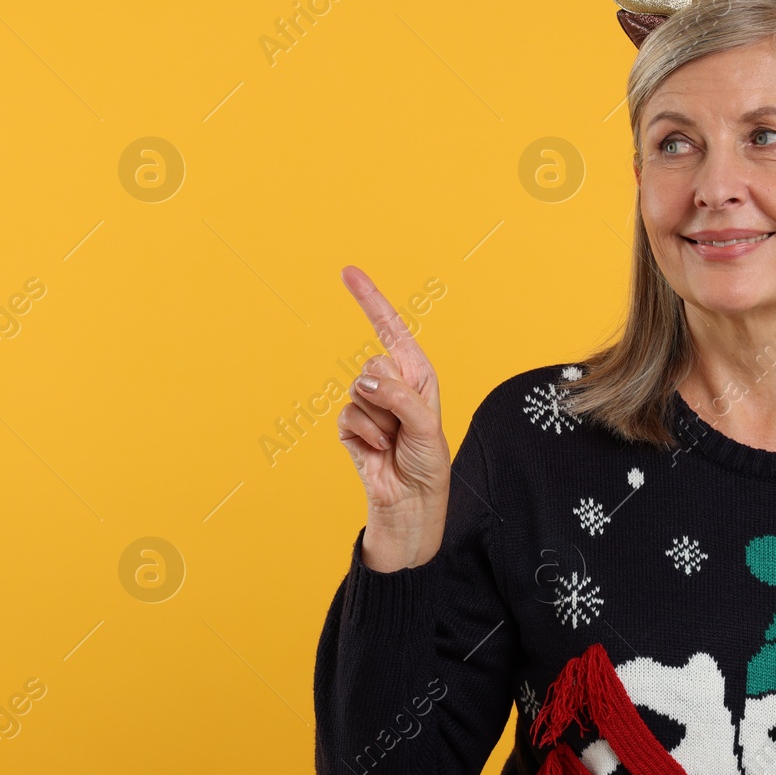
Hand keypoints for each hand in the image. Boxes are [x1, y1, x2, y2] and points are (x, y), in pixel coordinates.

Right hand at [337, 265, 451, 570]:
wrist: (411, 502)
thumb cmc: (428, 462)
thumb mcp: (426, 423)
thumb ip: (398, 396)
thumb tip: (362, 383)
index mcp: (416, 372)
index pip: (389, 328)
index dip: (370, 300)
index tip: (348, 271)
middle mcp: (391, 382)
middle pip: (374, 362)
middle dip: (391, 394)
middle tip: (405, 424)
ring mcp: (367, 404)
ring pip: (359, 391)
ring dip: (381, 420)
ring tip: (394, 441)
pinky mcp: (350, 426)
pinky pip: (347, 416)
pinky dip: (365, 435)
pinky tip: (379, 451)